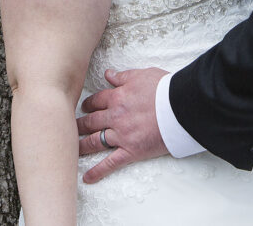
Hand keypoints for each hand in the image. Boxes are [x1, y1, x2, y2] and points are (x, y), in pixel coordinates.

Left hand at [75, 67, 168, 182]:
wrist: (180, 106)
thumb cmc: (165, 89)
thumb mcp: (142, 75)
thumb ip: (123, 76)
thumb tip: (108, 74)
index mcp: (117, 97)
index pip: (96, 101)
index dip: (88, 104)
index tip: (84, 107)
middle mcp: (115, 117)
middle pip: (91, 121)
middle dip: (79, 125)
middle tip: (72, 128)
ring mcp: (121, 135)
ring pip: (95, 141)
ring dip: (82, 145)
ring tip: (72, 149)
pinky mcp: (131, 151)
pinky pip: (111, 163)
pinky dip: (98, 171)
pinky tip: (87, 178)